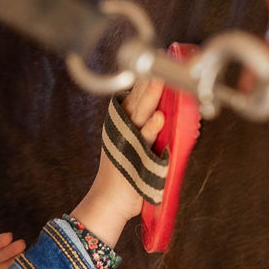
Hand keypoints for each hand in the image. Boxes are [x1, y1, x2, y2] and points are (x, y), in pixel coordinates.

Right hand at [70, 78, 165, 247]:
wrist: (108, 203)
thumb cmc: (122, 177)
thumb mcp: (129, 147)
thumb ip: (143, 130)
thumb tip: (160, 112)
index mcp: (120, 125)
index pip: (133, 97)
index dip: (143, 81)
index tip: (155, 65)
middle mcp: (121, 130)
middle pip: (135, 101)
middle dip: (147, 83)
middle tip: (158, 65)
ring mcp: (126, 143)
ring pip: (139, 115)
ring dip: (150, 98)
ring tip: (159, 83)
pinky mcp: (133, 158)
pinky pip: (144, 140)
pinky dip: (151, 128)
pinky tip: (158, 117)